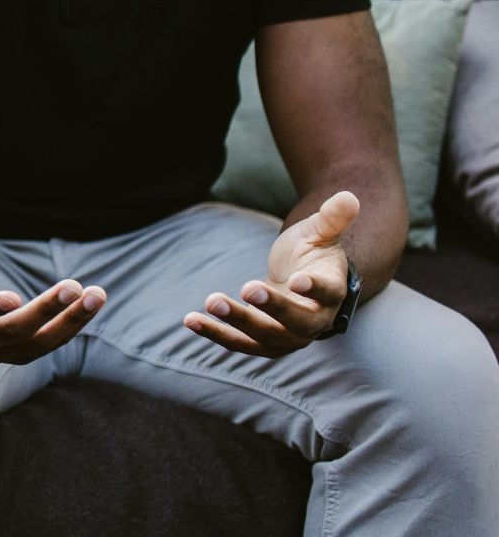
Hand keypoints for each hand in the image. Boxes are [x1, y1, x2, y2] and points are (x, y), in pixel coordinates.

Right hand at [0, 206, 106, 363]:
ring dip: (70, 321)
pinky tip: (92, 302)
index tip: (14, 297)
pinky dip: (72, 324)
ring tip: (97, 295)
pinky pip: (51, 341)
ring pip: (39, 342)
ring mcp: (1, 351)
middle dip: (46, 310)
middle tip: (74, 286)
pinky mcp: (22, 352)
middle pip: (14, 331)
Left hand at [184, 190, 357, 357]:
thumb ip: (332, 218)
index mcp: (333, 292)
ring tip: (211, 301)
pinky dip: (216, 333)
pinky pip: (240, 343)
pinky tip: (191, 320)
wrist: (301, 284)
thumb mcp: (320, 233)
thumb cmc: (311, 254)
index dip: (315, 288)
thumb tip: (348, 195)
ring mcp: (289, 337)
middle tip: (248, 288)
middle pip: (298, 322)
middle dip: (273, 308)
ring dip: (237, 323)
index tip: (297, 280)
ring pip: (265, 337)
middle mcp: (315, 321)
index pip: (328, 293)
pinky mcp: (263, 343)